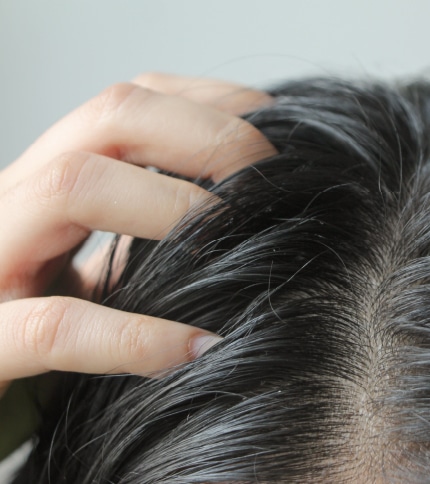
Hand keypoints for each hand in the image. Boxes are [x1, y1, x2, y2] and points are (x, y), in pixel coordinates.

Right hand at [0, 73, 273, 454]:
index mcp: (48, 185)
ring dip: (174, 207)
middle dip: (210, 137)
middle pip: (110, 115)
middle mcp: (13, 204)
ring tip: (239, 240)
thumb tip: (258, 219)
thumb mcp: (99, 274)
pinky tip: (198, 348)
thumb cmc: (50, 337)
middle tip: (273, 183)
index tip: (281, 138)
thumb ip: (149, 241)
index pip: (132, 103)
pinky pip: (53, 327)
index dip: (215, 105)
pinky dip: (135, 335)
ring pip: (69, 186)